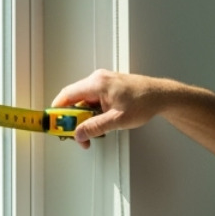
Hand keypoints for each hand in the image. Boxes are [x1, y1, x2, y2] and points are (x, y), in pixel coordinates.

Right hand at [50, 70, 166, 148]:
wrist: (161, 95)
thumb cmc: (144, 101)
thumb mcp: (118, 120)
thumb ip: (96, 127)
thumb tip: (79, 133)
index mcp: (97, 83)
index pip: (67, 95)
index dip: (57, 110)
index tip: (53, 123)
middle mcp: (97, 80)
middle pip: (74, 100)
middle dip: (73, 119)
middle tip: (75, 135)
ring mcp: (102, 83)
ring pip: (83, 102)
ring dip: (84, 118)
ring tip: (91, 133)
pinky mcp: (108, 88)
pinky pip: (92, 101)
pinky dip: (91, 113)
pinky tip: (99, 124)